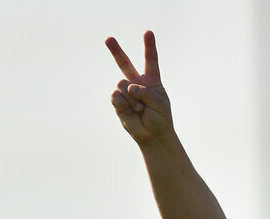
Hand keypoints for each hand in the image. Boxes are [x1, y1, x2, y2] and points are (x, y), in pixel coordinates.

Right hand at [105, 31, 172, 145]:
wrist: (153, 135)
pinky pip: (116, 96)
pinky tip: (131, 111)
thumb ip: (146, 92)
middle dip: (116, 51)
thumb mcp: (160, 102)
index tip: (148, 32)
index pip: (150, 61)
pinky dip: (124, 104)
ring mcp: (126, 92)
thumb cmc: (160, 118)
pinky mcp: (117, 102)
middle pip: (125, 64)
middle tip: (108, 39)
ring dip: (132, 98)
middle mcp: (137, 83)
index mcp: (151, 80)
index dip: (149, 46)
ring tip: (139, 108)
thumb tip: (129, 87)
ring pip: (121, 83)